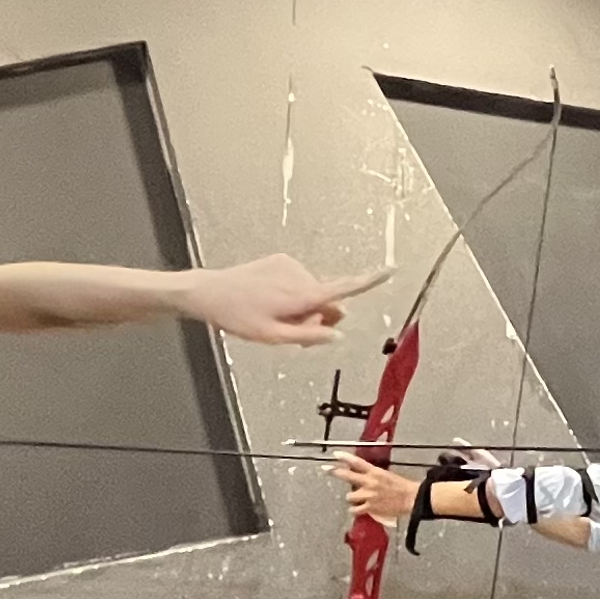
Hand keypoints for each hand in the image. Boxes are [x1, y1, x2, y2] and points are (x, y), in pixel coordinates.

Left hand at [186, 255, 389, 345]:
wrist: (210, 292)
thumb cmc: (237, 316)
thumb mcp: (272, 336)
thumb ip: (308, 336)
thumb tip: (335, 335)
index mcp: (299, 296)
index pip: (342, 290)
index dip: (369, 281)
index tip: (389, 270)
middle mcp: (299, 276)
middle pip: (326, 299)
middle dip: (318, 316)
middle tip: (290, 330)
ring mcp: (289, 266)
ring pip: (312, 292)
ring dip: (302, 306)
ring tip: (273, 314)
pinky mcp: (281, 261)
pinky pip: (299, 282)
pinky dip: (292, 294)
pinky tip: (270, 301)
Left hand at [333, 452, 421, 525]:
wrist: (412, 498)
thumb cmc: (403, 486)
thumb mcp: (387, 476)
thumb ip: (373, 476)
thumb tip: (363, 478)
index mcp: (375, 472)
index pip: (357, 462)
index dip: (345, 458)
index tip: (335, 454)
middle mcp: (369, 482)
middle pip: (348, 476)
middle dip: (335, 472)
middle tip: (326, 469)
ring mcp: (368, 495)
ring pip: (350, 496)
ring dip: (352, 498)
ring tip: (357, 499)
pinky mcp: (370, 507)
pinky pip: (355, 509)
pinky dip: (354, 510)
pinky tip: (356, 510)